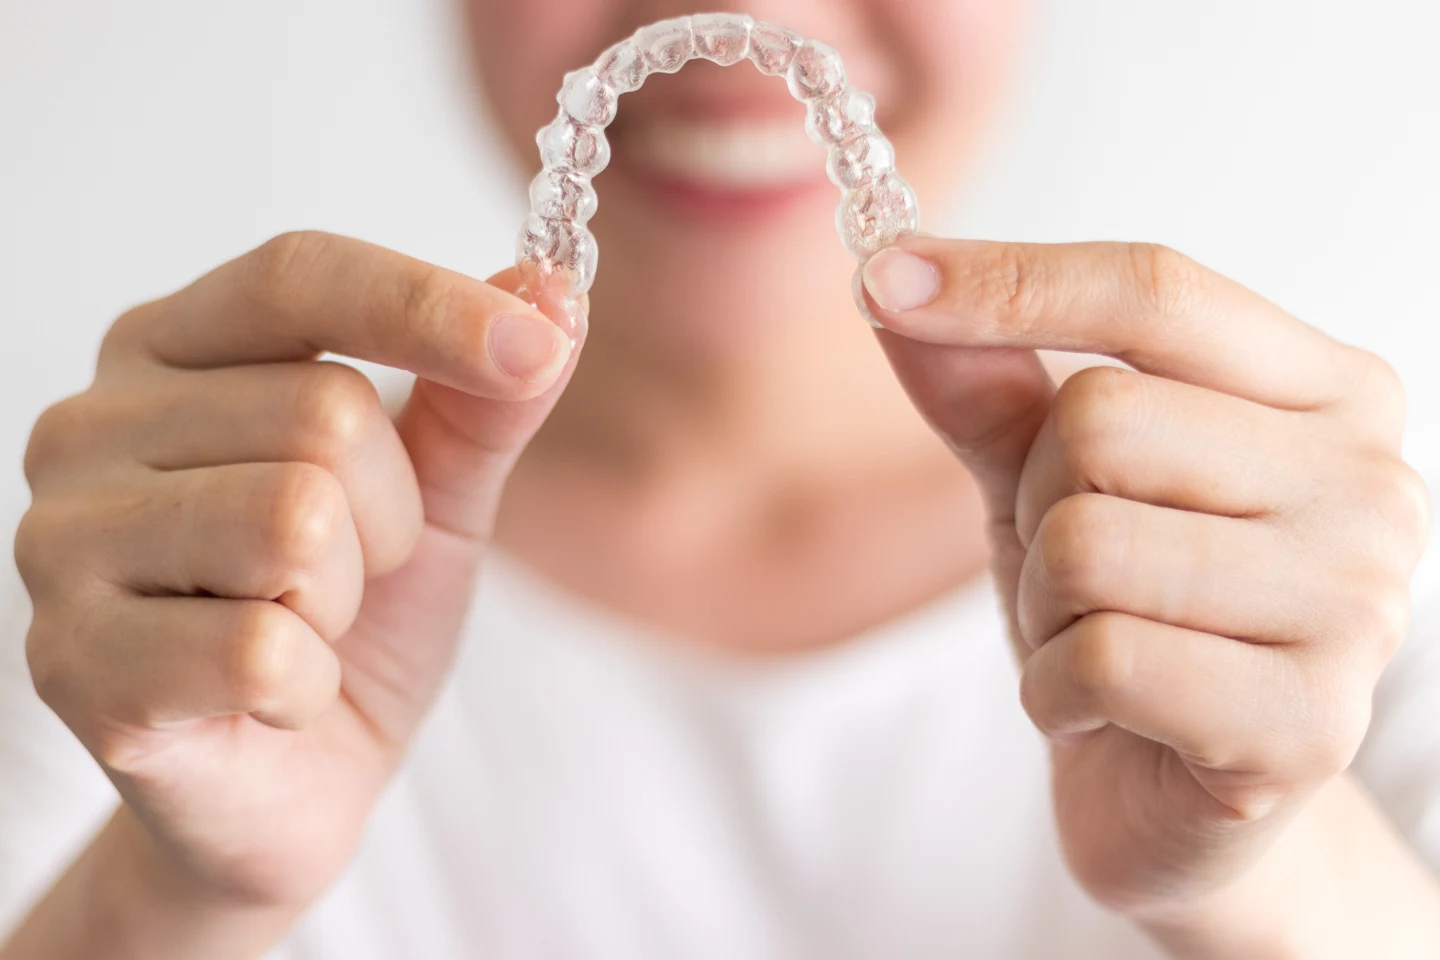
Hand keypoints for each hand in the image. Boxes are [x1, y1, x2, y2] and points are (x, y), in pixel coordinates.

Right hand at [15, 232, 576, 910]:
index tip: (539, 345)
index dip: (426, 305)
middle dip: (390, 515)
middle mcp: (91, 425)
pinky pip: (261, 646)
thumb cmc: (357, 620)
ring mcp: (62, 543)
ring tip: (306, 624)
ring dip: (346, 596)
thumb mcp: (438, 495)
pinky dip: (309, 685)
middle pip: (320, 412)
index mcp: (173, 351)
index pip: (299, 276)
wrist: (295, 783)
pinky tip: (272, 696)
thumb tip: (552, 290)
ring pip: (292, 521)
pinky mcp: (72, 664)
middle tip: (354, 572)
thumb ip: (484, 397)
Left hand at [861, 240, 1429, 915]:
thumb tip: (888, 272)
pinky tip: (1101, 713)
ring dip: (1042, 608)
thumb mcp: (1045, 482)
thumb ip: (985, 382)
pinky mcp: (1307, 725)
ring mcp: (1358, 607)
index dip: (1009, 279)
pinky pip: (1102, 659)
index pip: (1157, 292)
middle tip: (1070, 572)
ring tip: (1090, 642)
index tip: (881, 278)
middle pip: (1102, 419)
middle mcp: (1371, 483)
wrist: (1174, 794)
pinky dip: (1053, 690)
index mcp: (1329, 390)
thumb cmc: (1127, 615)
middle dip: (1035, 504)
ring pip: (1089, 543)